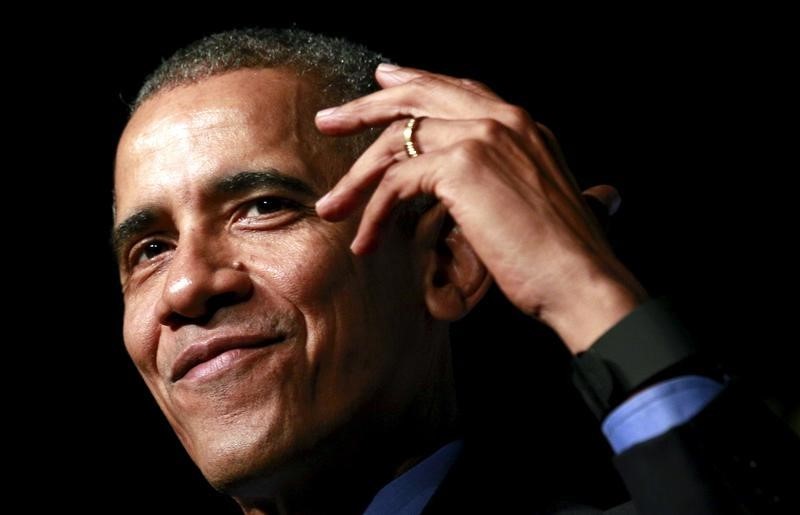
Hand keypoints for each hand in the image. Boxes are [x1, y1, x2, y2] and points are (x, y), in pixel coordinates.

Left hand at [315, 64, 647, 352]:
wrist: (580, 280)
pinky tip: (365, 241)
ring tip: (330, 207)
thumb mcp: (538, 204)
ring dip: (356, 178)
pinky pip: (396, 183)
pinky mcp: (461, 166)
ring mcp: (482, 136)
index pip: (457, 90)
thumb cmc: (560, 256)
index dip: (415, 82)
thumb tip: (504, 192)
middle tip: (329, 120)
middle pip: (418, 97)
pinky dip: (372, 213)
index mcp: (522, 125)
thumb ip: (514, 182)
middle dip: (365, 107)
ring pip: (397, 142)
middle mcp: (503, 119)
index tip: (381, 82)